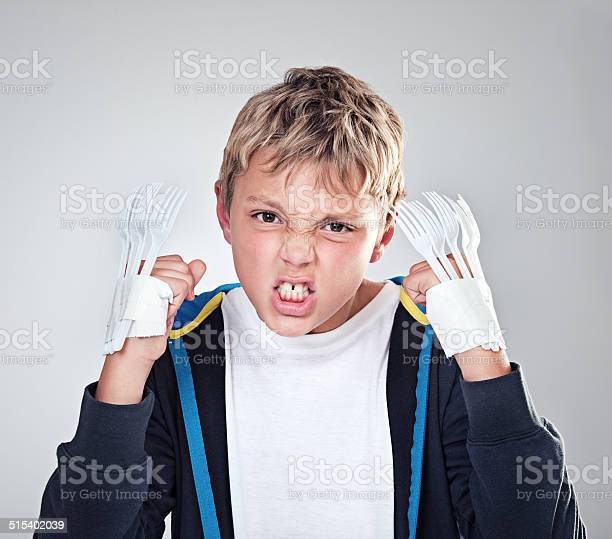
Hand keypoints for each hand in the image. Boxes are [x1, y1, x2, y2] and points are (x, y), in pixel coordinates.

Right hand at [96, 254, 205, 403]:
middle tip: (168, 305)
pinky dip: (177, 303)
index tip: (176, 296)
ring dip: (178, 298)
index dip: (183, 279)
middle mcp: (140, 269)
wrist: (136, 348)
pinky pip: (181, 286)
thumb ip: (187, 279)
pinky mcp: (147, 284)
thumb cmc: (148, 327)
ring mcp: (143, 275)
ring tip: (163, 308)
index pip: (176, 261)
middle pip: (183, 265)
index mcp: (143, 269)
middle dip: (184, 288)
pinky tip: (164, 311)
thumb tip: (199, 264)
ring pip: (184, 276)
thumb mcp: (173, 298)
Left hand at [402, 255, 510, 381]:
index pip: (433, 260)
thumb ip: (450, 278)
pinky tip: (430, 305)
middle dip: (423, 285)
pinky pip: (409, 282)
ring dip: (419, 291)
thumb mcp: (465, 290)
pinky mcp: (432, 277)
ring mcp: (445, 267)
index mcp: (465, 261)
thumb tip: (433, 277)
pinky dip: (414, 297)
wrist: (477, 337)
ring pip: (413, 273)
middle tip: (438, 301)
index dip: (430, 279)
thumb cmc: (470, 320)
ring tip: (438, 303)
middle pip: (420, 265)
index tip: (439, 293)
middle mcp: (456, 260)